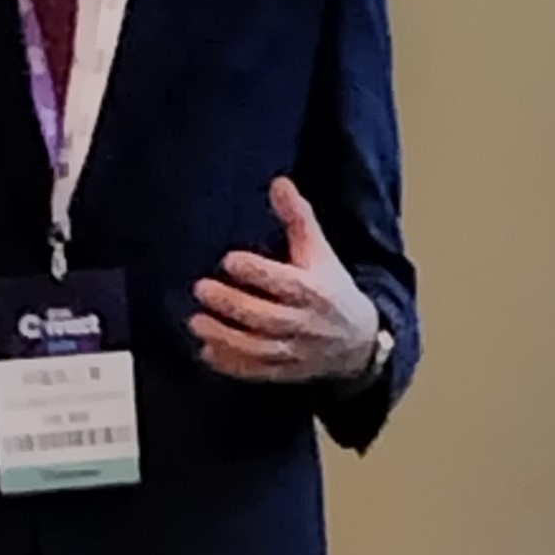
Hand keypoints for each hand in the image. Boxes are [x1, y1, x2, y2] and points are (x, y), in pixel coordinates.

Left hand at [191, 177, 380, 385]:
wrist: (358, 340)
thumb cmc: (332, 287)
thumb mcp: (320, 251)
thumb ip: (298, 218)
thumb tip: (278, 182)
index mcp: (315, 289)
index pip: (284, 282)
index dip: (256, 272)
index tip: (228, 260)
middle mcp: (304, 322)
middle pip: (265, 316)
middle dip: (232, 303)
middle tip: (201, 288)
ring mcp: (294, 351)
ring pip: (257, 347)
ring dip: (224, 336)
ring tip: (196, 321)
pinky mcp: (284, 371)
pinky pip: (256, 371)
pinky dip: (231, 364)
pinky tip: (207, 351)